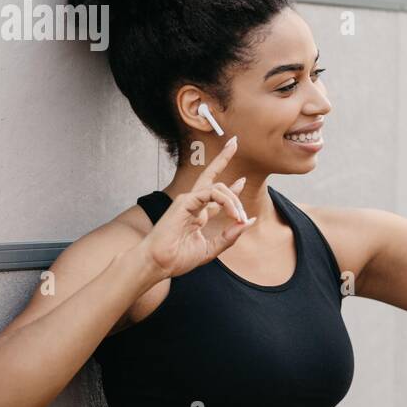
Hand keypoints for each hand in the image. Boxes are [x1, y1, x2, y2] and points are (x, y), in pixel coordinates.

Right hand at [136, 136, 254, 279]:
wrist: (159, 264)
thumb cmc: (178, 258)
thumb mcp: (211, 248)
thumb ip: (230, 235)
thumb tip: (248, 221)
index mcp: (197, 214)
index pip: (216, 195)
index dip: (231, 188)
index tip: (243, 180)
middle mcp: (193, 204)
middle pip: (210, 175)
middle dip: (223, 157)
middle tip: (235, 142)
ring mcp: (188, 201)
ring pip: (217, 187)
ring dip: (233, 199)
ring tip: (239, 216)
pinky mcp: (185, 201)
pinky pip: (211, 193)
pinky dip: (226, 201)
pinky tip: (233, 213)